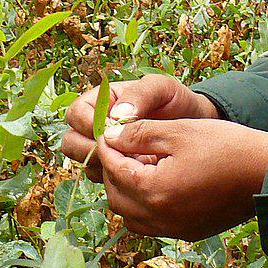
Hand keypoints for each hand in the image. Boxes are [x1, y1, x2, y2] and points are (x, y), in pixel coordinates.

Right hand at [61, 74, 220, 180]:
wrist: (196, 126)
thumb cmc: (176, 102)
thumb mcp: (162, 88)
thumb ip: (140, 95)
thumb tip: (117, 116)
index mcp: (102, 102)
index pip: (76, 113)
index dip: (86, 124)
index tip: (108, 132)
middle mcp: (97, 127)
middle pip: (71, 141)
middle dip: (88, 149)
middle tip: (114, 153)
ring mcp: (105, 150)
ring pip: (83, 163)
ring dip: (99, 166)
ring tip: (126, 164)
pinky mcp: (116, 169)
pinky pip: (101, 179)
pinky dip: (112, 180)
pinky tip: (133, 176)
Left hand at [96, 117, 267, 240]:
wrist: (266, 173)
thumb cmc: (225, 147)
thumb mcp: (178, 132)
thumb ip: (138, 134)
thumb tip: (109, 136)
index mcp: (153, 191)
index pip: (114, 169)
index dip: (108, 148)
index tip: (108, 132)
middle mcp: (159, 218)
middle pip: (116, 197)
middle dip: (112, 172)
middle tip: (120, 148)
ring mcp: (174, 229)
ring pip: (130, 216)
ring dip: (125, 192)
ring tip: (137, 166)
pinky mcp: (189, 232)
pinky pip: (152, 225)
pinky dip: (144, 207)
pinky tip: (156, 184)